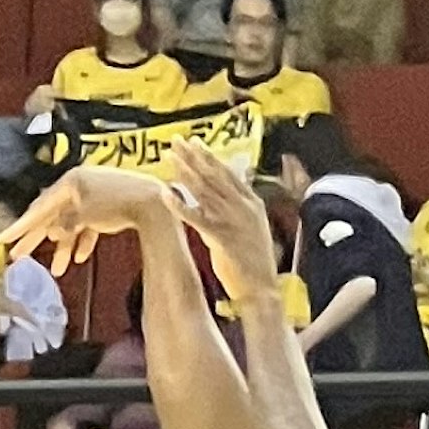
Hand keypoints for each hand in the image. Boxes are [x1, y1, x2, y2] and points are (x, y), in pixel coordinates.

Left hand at [163, 143, 282, 298]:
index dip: (209, 157)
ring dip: (185, 171)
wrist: (261, 288)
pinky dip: (180, 204)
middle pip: (214, 176)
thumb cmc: (252, 262)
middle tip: (176, 140)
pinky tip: (166, 193)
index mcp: (252, 204)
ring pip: (205, 190)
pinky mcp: (222, 238)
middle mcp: (244, 208)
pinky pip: (197, 217)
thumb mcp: (249, 228)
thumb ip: (235, 209)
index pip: (227, 173)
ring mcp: (234, 221)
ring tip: (169, 156)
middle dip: (194, 156)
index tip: (194, 142)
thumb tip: (220, 196)